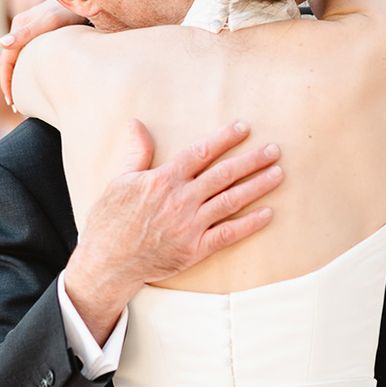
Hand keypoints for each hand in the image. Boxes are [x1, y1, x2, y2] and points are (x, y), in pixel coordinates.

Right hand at [0, 0, 85, 105]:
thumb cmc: (70, 8)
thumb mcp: (50, 21)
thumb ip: (26, 32)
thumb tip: (2, 44)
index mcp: (20, 27)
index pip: (7, 60)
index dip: (7, 83)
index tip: (12, 102)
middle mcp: (24, 28)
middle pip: (12, 61)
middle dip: (12, 84)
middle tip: (18, 107)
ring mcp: (35, 30)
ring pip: (23, 59)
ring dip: (22, 78)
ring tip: (28, 98)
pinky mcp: (47, 32)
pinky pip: (33, 55)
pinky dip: (33, 70)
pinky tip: (43, 81)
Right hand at [64, 119, 283, 343]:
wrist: (107, 263)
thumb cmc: (110, 221)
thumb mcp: (118, 181)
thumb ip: (136, 152)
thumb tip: (138, 123)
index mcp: (163, 180)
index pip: (201, 153)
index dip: (224, 138)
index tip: (244, 128)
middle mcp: (181, 200)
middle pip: (224, 174)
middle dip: (251, 160)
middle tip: (274, 150)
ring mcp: (190, 225)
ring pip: (231, 200)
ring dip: (257, 186)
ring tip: (278, 174)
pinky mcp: (194, 248)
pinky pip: (228, 234)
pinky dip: (249, 224)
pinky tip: (268, 214)